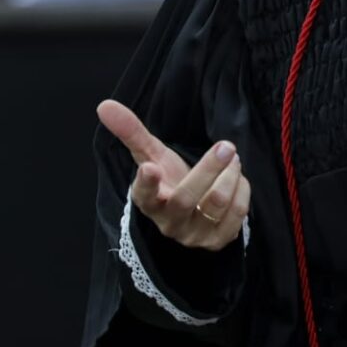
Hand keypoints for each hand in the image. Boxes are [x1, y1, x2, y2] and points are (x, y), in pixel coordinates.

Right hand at [97, 100, 250, 250]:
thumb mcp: (152, 156)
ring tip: (232, 158)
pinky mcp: (219, 241)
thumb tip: (105, 105)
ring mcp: (195, 235)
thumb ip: (132, 132)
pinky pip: (237, 213)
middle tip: (226, 146)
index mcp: (150, 202)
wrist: (196, 213)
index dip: (146, 183)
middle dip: (208, 169)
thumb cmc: (170, 180)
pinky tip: (237, 177)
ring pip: (216, 203)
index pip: (143, 196)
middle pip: (186, 198)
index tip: (150, 167)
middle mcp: (170, 223)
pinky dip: (241, 189)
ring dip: (229, 175)